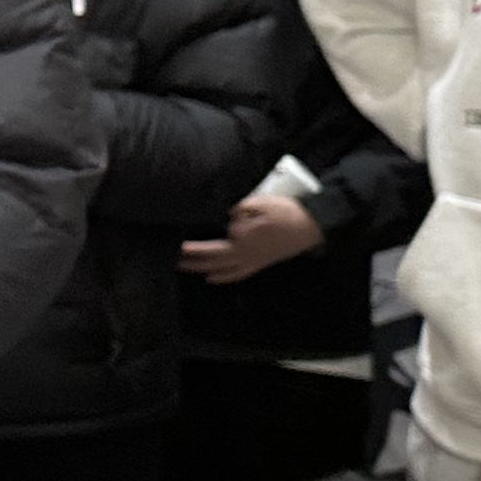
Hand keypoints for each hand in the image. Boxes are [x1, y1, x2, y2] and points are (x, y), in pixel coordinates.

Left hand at [180, 189, 323, 285]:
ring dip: (199, 269)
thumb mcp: (260, 202)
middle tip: (170, 256)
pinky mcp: (258, 264)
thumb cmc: (285, 211)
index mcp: (241, 239)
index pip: (211, 241)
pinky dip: (221, 278)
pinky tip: (211, 278)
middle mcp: (243, 254)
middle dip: (189, 258)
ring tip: (181, 266)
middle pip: (210, 259)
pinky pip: (236, 275)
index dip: (194, 241)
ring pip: (220, 269)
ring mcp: (251, 261)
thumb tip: (226, 215)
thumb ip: (239, 209)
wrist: (310, 225)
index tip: (176, 235)